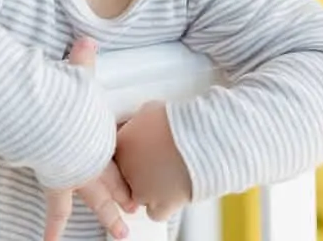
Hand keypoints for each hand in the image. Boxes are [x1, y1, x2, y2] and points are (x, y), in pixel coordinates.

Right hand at [44, 37, 135, 240]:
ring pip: (99, 202)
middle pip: (116, 182)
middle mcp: (95, 160)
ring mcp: (80, 176)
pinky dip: (53, 228)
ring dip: (109, 218)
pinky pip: (56, 212)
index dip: (126, 167)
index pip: (117, 155)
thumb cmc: (67, 101)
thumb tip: (86, 40)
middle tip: (136, 210)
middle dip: (126, 197)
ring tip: (119, 234)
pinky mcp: (60, 185)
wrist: (54, 122)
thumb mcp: (79, 77)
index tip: (134, 176)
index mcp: (100, 136)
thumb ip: (83, 60)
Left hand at [114, 101, 192, 221]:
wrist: (203, 138)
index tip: (146, 152)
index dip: (134, 154)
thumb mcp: (151, 110)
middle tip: (159, 163)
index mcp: (121, 144)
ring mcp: (142, 189)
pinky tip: (174, 192)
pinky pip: (155, 212)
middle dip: (142, 171)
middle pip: (128, 176)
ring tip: (170, 176)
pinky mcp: (160, 205)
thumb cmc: (183, 121)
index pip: (119, 154)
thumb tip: (141, 123)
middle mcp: (127, 168)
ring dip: (151, 189)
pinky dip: (164, 206)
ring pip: (140, 196)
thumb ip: (139, 121)